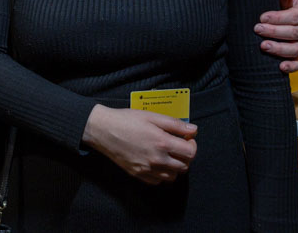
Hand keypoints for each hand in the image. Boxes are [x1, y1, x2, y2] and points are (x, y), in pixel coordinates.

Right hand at [82, 105, 196, 183]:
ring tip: (168, 154)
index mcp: (162, 143)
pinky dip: (162, 174)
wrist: (103, 130)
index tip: (186, 139)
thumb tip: (193, 130)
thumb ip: (175, 124)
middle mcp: (157, 159)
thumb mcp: (152, 116)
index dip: (192, 144)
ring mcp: (147, 169)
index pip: (190, 152)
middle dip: (185, 156)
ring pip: (173, 176)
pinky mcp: (138, 175)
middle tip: (178, 145)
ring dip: (175, 166)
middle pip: (184, 166)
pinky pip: (158, 181)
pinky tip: (156, 162)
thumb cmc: (126, 120)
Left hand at [254, 0, 297, 72]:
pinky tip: (279, 67)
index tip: (262, 18)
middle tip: (257, 29)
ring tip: (263, 46)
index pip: (296, 17)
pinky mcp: (293, 55)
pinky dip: (291, 67)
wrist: (264, 7)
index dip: (279, 18)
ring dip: (280, 49)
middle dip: (275, 32)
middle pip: (295, 34)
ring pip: (296, 50)